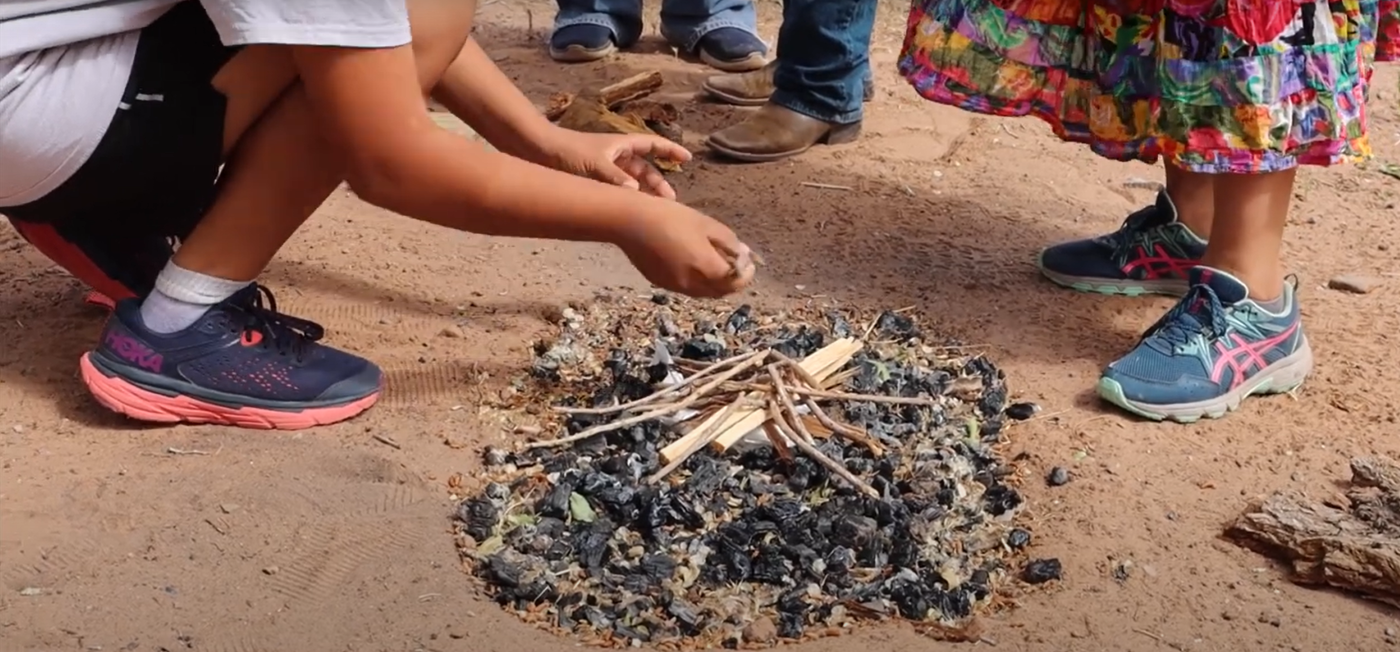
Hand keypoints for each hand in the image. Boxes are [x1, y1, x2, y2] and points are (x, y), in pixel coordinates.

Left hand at [544, 128, 691, 198]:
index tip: (687, 159)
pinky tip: (631, 213)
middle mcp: (616, 156)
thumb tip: (636, 193)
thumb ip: (615, 180)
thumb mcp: (594, 166)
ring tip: (654, 211)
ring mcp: (606, 168)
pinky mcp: (596, 180)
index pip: (652, 145)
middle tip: (670, 202)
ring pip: (633, 183)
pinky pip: (619, 191)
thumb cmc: (567, 153)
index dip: (670, 150)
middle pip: (645, 170)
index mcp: (621, 145)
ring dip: (644, 195)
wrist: (537, 151)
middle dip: (659, 184)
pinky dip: (628, 200)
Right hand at [619, 203, 757, 297]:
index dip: (746, 274)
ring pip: (703, 292)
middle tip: (735, 264)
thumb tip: (744, 254)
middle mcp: (692, 284)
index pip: (736, 281)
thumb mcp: (706, 224)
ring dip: (714, 282)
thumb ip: (729, 242)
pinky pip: (686, 287)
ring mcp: (674, 286)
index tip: (750, 262)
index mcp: (706, 268)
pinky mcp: (660, 283)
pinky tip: (692, 262)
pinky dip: (696, 280)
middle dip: (732, 281)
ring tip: (714, 262)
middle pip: (720, 291)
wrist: (630, 222)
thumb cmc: (670, 217)